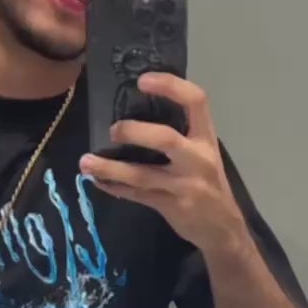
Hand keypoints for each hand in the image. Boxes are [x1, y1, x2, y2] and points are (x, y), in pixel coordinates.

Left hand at [79, 74, 244, 253]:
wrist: (223, 228)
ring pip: (142, 175)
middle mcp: (198, 159)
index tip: (143, 80)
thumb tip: (136, 112)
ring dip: (110, 168)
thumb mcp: (204, 154)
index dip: (170, 85)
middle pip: (165, 138)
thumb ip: (180, 135)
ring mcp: (184, 186)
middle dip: (134, 132)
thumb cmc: (209, 183)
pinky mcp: (171, 207)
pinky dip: (114, 187)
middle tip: (112, 130)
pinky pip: (136, 195)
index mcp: (207, 139)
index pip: (196, 101)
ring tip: (85, 162)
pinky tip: (98, 181)